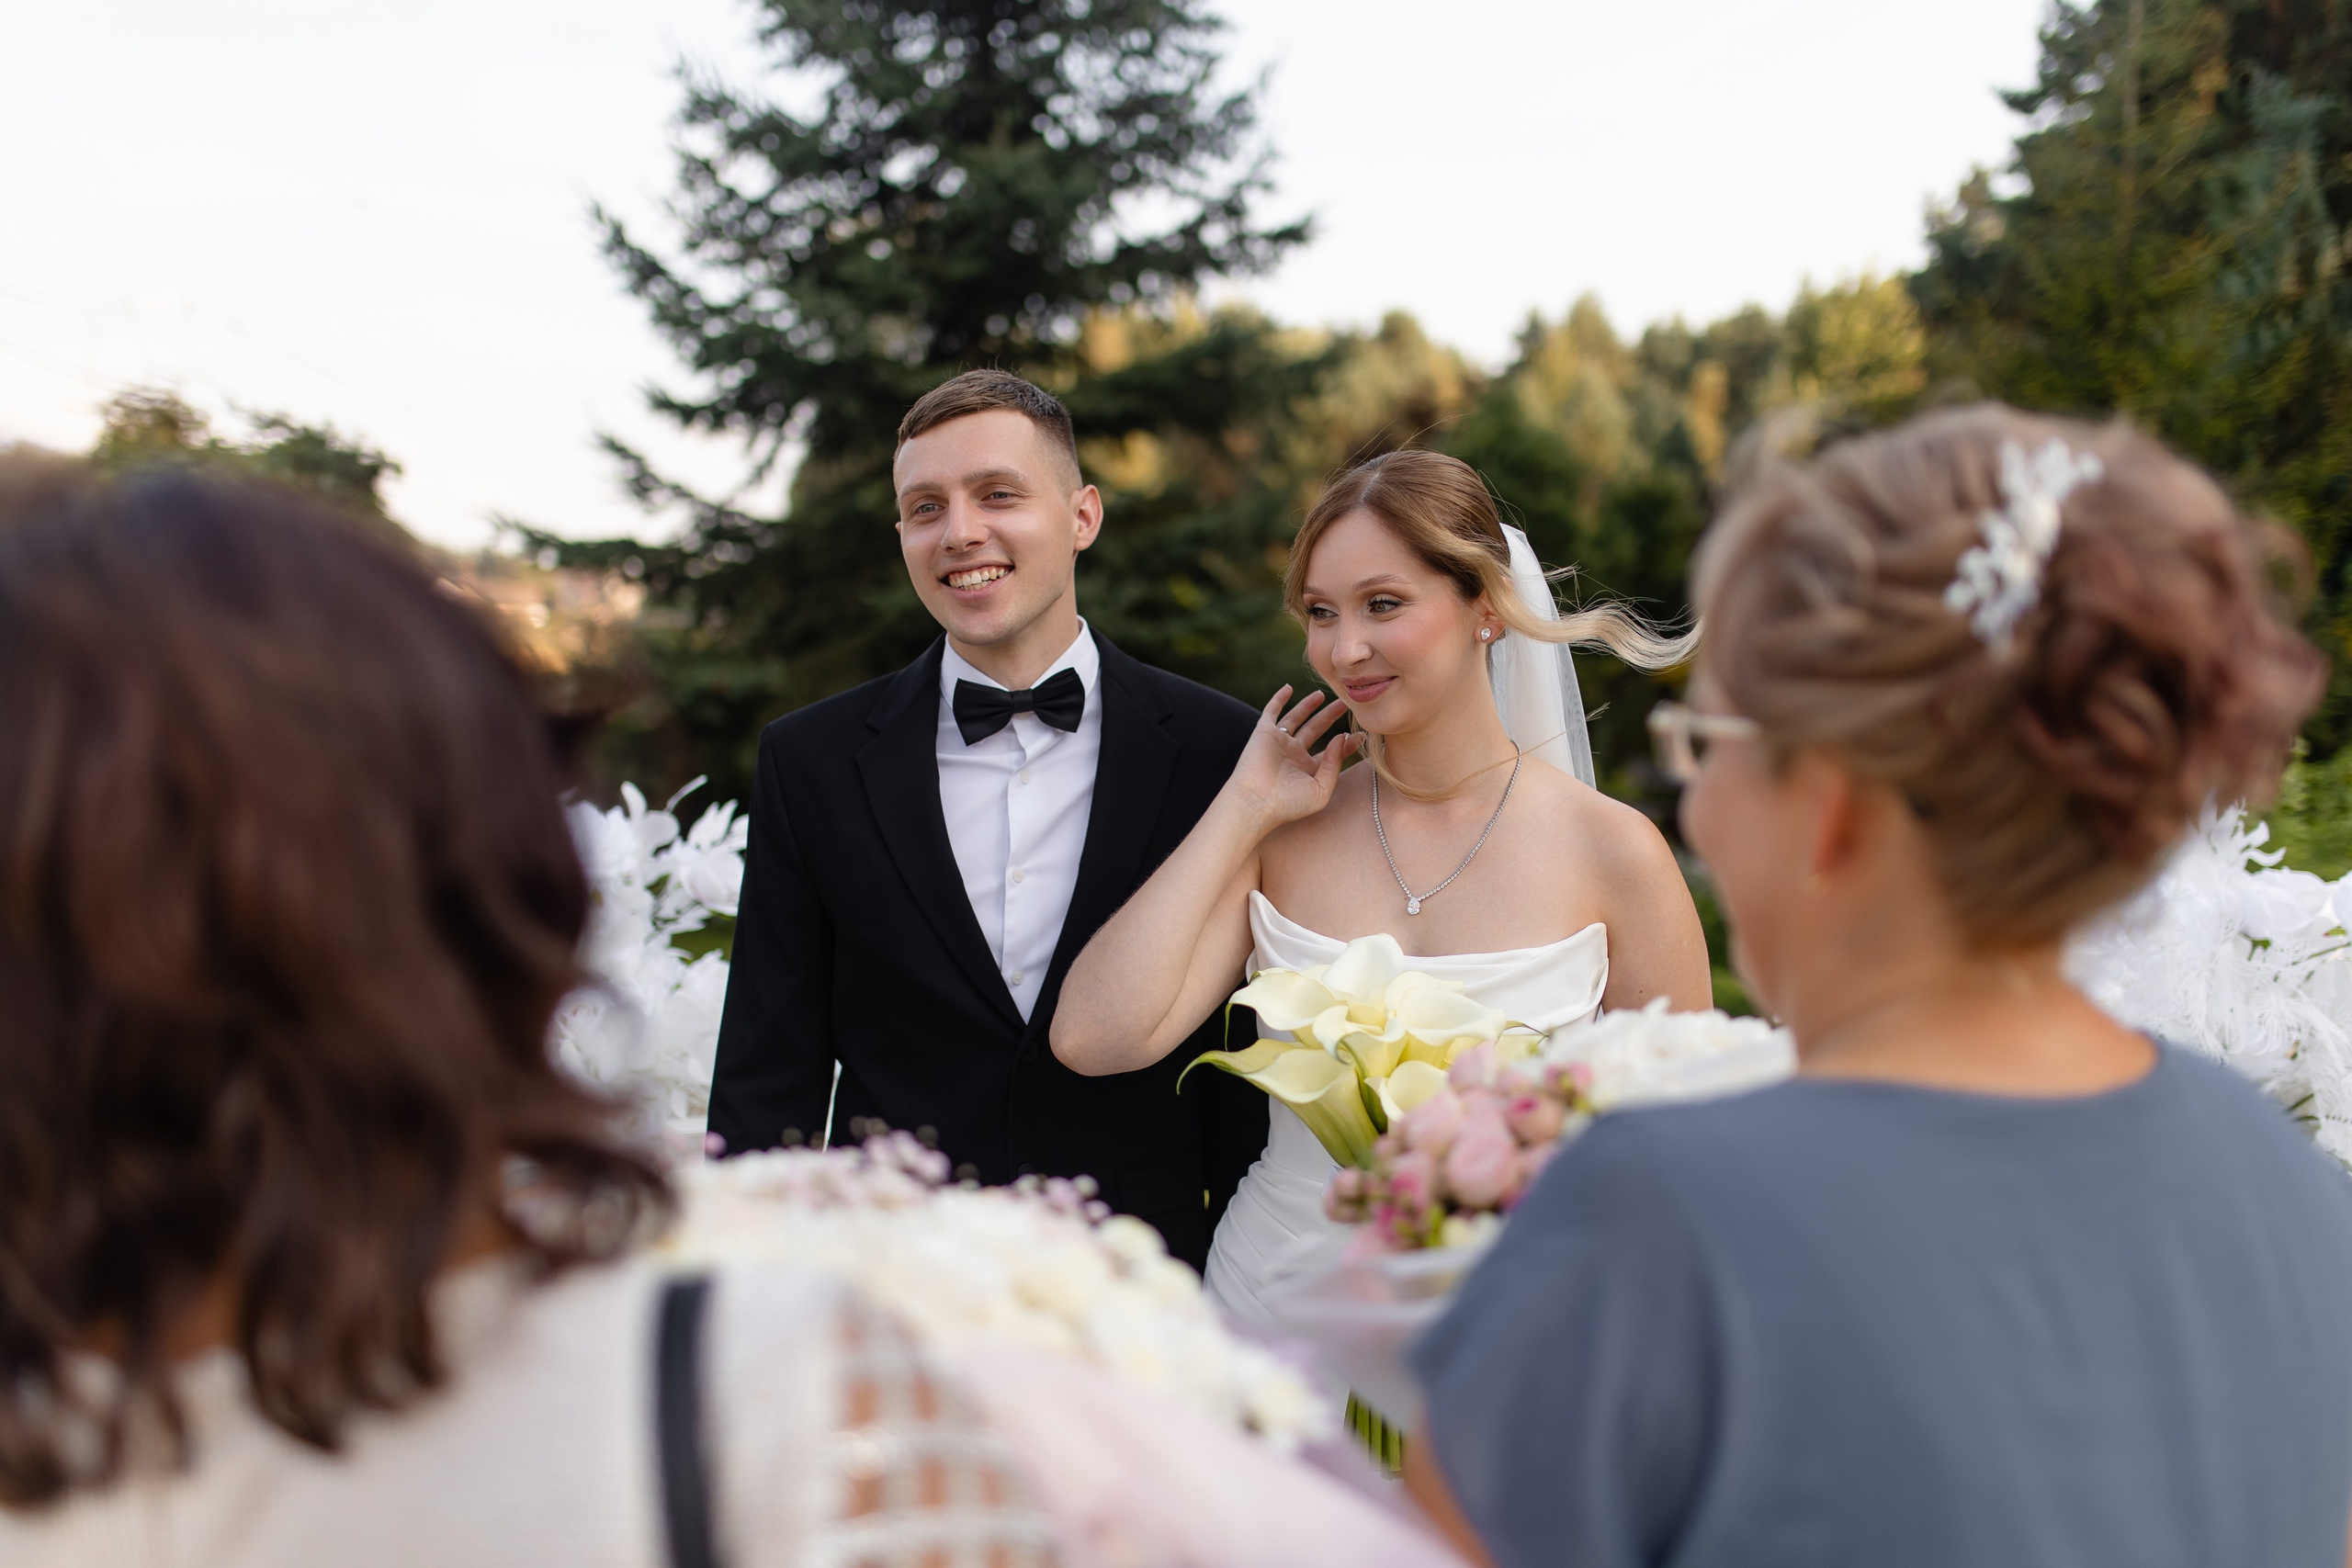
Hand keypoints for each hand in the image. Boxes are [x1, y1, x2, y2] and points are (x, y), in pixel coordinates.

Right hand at [1230, 685, 1357, 830]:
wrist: (1256, 802)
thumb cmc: (1288, 803)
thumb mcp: (1321, 789)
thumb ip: (1334, 764)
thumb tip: (1341, 736)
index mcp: (1308, 770)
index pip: (1332, 752)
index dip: (1347, 743)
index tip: (1362, 733)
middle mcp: (1294, 755)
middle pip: (1316, 730)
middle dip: (1331, 717)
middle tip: (1347, 704)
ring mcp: (1279, 743)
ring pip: (1297, 719)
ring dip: (1309, 706)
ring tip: (1323, 695)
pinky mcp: (1264, 733)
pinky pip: (1271, 711)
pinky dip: (1278, 699)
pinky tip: (1289, 687)